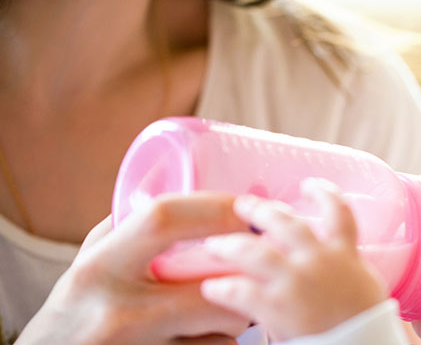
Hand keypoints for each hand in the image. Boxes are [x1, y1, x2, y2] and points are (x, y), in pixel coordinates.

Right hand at [17, 193, 253, 344]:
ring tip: (223, 305)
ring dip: (236, 314)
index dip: (215, 207)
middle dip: (243, 275)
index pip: (164, 219)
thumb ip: (130, 227)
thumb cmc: (74, 310)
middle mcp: (118, 310)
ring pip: (223, 328)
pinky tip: (202, 334)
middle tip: (251, 265)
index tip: (244, 208)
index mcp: (100, 266)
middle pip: (211, 285)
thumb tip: (183, 187)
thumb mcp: (90, 260)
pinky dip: (220, 342)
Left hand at [199, 179, 387, 342]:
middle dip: (261, 211)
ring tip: (215, 244)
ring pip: (255, 252)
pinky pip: (241, 292)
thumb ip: (344, 267)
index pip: (338, 211)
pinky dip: (224, 289)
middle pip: (285, 223)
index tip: (310, 184)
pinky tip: (212, 288)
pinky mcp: (278, 307)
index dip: (324, 193)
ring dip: (231, 245)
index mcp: (344, 253)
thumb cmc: (368, 324)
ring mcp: (296, 281)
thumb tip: (330, 260)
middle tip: (243, 204)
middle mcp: (318, 259)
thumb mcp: (364, 285)